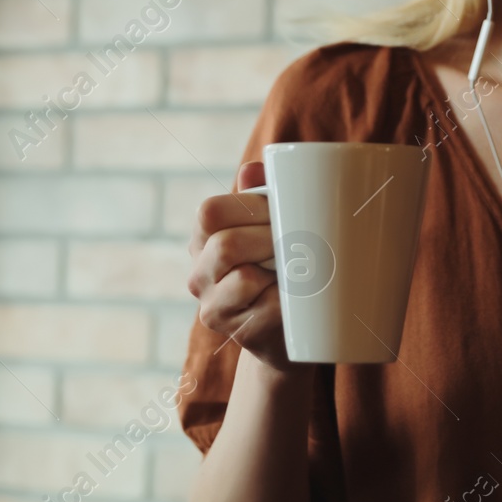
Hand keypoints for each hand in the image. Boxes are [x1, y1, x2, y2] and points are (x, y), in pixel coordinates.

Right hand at [187, 161, 294, 372]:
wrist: (291, 330)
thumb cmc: (281, 266)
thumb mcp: (270, 227)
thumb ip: (260, 195)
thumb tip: (254, 169)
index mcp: (203, 241)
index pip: (210, 212)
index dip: (250, 206)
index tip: (281, 209)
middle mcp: (199, 275)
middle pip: (226, 245)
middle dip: (270, 236)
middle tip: (300, 237)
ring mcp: (215, 307)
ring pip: (244, 278)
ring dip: (280, 266)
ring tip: (301, 263)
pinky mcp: (239, 333)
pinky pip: (266, 307)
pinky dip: (289, 296)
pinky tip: (300, 293)